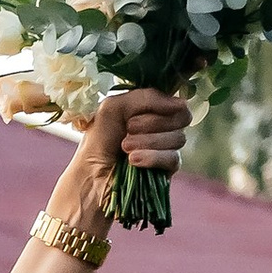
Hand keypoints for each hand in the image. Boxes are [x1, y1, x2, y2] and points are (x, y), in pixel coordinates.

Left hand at [64, 85, 191, 209]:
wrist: (90, 175)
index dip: (161, 106)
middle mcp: (162, 128)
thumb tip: (181, 103)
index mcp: (152, 110)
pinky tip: (133, 161)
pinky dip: (152, 157)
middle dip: (151, 123)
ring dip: (148, 141)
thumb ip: (147, 97)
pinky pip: (173, 159)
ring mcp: (166, 150)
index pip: (176, 102)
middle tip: (128, 129)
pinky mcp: (166, 171)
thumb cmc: (98, 141)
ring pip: (178, 138)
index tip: (135, 114)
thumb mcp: (114, 106)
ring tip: (125, 148)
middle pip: (181, 119)